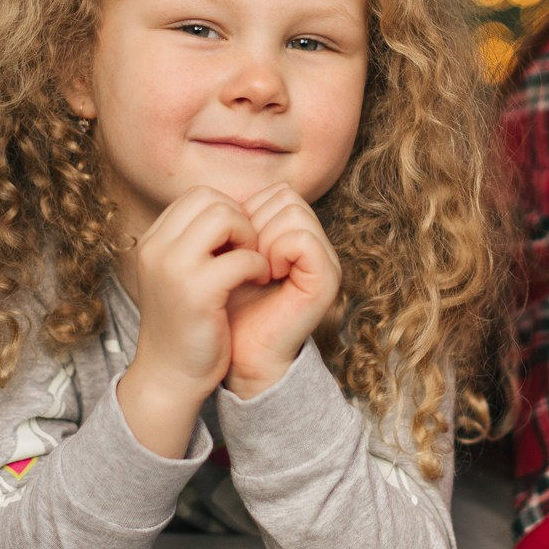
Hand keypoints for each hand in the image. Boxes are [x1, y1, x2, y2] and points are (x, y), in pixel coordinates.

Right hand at [118, 187, 271, 412]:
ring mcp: (173, 268)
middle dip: (240, 220)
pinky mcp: (196, 292)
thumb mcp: (180, 274)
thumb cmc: (184, 324)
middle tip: (248, 252)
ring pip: (225, 217)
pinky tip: (257, 280)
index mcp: (152, 241)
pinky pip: (241, 257)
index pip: (197, 196)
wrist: (169, 377)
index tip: (236, 243)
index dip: (227, 212)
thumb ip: (196, 242)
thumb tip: (233, 209)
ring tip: (253, 264)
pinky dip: (257, 265)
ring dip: (249, 237)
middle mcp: (156, 248)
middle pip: (211, 199)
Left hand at [223, 183, 341, 398]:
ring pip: (293, 211)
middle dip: (253, 223)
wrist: (236, 356)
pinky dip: (275, 252)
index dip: (246, 213)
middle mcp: (315, 242)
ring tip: (254, 269)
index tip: (233, 250)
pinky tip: (265, 276)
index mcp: (296, 234)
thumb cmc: (227, 308)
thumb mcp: (227, 255)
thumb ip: (237, 222)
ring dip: (262, 238)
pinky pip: (301, 238)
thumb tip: (222, 194)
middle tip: (243, 260)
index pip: (276, 191)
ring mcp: (325, 260)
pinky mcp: (326, 280)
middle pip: (285, 196)